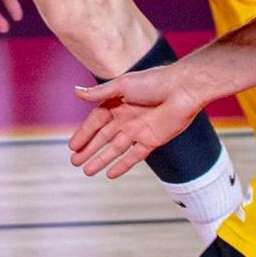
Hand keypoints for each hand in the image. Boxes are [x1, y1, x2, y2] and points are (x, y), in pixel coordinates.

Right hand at [68, 58, 207, 178]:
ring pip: (115, 149)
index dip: (84, 133)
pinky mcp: (152, 141)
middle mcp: (126, 118)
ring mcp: (138, 130)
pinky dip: (122, 165)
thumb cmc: (153, 82)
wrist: (182, 90)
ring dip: (101, 159)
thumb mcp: (123, 85)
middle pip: (103, 137)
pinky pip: (134, 156)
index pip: (96, 121)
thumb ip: (100, 93)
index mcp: (117, 102)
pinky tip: (110, 174)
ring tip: (86, 172)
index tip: (72, 146)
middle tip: (74, 162)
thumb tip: (75, 92)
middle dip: (89, 149)